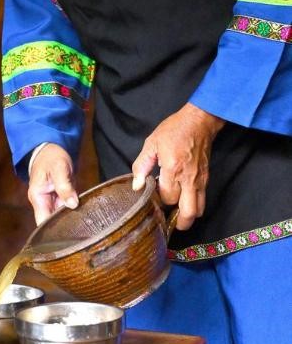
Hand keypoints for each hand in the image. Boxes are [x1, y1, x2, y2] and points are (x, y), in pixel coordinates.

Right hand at [28, 144, 77, 224]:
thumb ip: (65, 187)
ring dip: (71, 219)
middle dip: (65, 227)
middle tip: (81, 230)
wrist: (50, 149)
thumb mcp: (59, 168)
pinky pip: (67, 208)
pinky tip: (84, 213)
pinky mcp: (60, 198)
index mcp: (38, 197)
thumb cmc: (51, 157)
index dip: (54, 232)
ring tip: (84, 223)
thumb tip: (72, 204)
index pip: (43, 222)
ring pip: (61, 217)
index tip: (69, 234)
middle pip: (52, 222)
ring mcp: (52, 201)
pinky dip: (74, 210)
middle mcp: (43, 202)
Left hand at [131, 102, 224, 229]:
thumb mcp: (151, 143)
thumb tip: (136, 186)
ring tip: (175, 213)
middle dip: (178, 222)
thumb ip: (142, 165)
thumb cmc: (174, 130)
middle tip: (166, 219)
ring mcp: (200, 180)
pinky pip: (203, 200)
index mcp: (173, 169)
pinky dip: (194, 206)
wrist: (199, 122)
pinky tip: (182, 201)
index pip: (168, 198)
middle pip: (188, 213)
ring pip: (199, 210)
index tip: (152, 197)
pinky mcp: (206, 179)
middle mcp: (189, 179)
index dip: (159, 202)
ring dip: (187, 216)